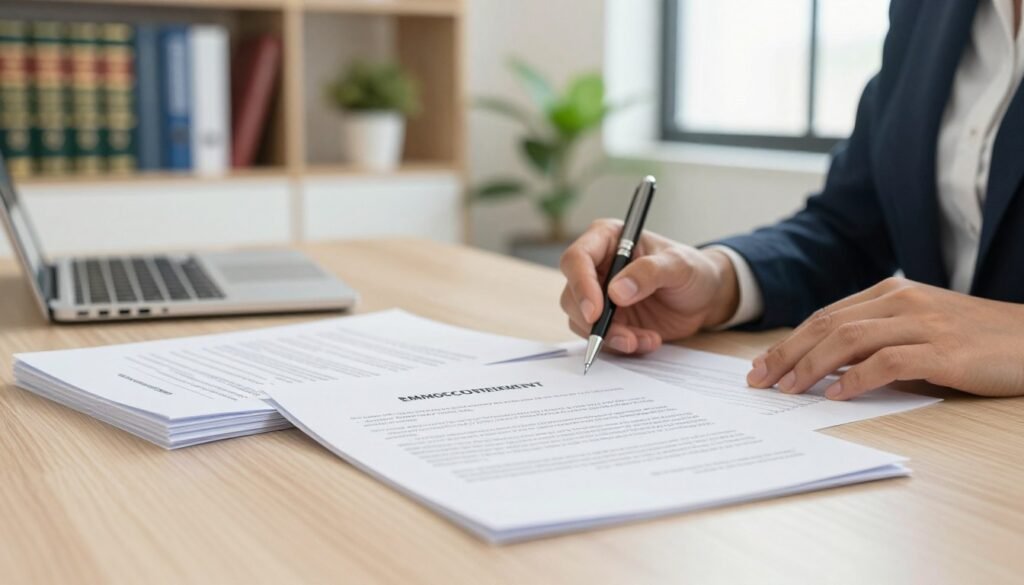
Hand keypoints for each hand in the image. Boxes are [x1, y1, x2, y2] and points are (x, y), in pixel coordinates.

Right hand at [559, 219, 740, 353]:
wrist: (705, 298)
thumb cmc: (692, 270)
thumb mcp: (679, 266)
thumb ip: (649, 273)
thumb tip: (616, 291)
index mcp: (607, 240)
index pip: (577, 259)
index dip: (581, 285)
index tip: (595, 311)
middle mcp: (596, 267)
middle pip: (572, 295)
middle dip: (594, 321)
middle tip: (624, 337)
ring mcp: (599, 296)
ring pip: (582, 321)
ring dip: (611, 337)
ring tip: (645, 339)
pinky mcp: (607, 320)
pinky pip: (601, 338)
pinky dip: (622, 345)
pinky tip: (648, 340)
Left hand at [747, 276, 1023, 398]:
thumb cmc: (974, 342)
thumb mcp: (919, 331)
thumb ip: (876, 342)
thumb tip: (825, 372)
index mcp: (890, 292)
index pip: (825, 317)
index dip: (788, 342)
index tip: (760, 366)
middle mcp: (901, 300)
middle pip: (826, 325)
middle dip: (786, 354)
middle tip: (758, 381)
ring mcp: (922, 323)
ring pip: (848, 340)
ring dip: (810, 367)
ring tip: (787, 390)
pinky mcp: (943, 351)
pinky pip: (887, 362)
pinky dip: (855, 379)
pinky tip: (835, 394)